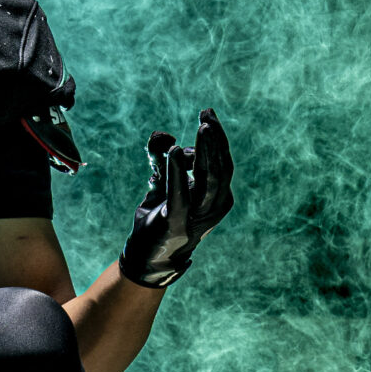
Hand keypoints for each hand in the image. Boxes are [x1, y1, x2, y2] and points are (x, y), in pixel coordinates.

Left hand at [118, 109, 234, 289]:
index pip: (223, 162)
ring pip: (210, 178)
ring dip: (206, 151)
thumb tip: (161, 134)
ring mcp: (198, 217)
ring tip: (201, 128)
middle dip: (215, 139)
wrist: (148, 258)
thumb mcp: (161, 184)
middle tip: (206, 115)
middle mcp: (214, 207)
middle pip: (221, 167)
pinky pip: (181, 194)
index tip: (207, 113)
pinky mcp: (178, 223)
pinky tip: (176, 152)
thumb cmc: (160, 219)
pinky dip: (179, 172)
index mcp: (216, 197)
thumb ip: (160, 159)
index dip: (217, 138)